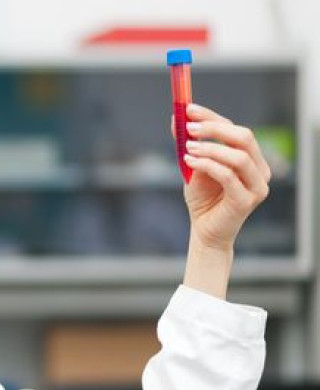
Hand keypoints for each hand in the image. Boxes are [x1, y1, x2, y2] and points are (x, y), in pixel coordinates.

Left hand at [174, 103, 270, 251]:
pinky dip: (207, 165)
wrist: (204, 232)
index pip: (235, 130)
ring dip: (210, 149)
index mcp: (251, 158)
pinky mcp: (246, 200)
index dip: (212, 117)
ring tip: (187, 149)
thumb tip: (177, 117)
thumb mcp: (193, 167)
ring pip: (238, 156)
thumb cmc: (202, 200)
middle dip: (214, 129)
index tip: (189, 109)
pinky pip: (228, 176)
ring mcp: (257, 186)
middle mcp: (260, 170)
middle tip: (189, 128)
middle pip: (243, 137)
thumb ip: (190, 144)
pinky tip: (190, 162)